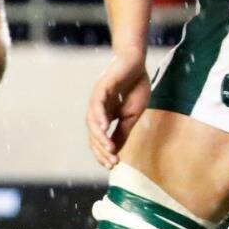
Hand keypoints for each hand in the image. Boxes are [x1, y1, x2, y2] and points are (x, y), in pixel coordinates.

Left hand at [86, 50, 150, 168]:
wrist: (136, 63)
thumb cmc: (134, 87)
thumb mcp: (131, 115)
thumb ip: (122, 131)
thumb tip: (115, 151)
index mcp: (104, 117)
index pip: (99, 139)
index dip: (104, 153)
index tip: (113, 165)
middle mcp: (97, 110)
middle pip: (94, 134)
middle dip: (102, 150)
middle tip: (112, 162)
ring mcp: (97, 99)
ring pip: (93, 121)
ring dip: (100, 137)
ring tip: (108, 149)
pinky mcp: (101, 88)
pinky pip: (97, 104)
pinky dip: (99, 116)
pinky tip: (104, 126)